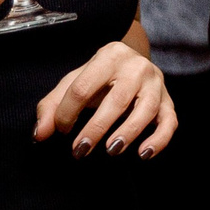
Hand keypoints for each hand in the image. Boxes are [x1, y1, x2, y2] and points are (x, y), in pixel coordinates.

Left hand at [33, 41, 177, 158]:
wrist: (131, 64)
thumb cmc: (98, 78)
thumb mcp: (73, 83)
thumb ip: (52, 106)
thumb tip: (40, 134)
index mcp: (110, 56)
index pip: (83, 87)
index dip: (67, 112)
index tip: (60, 130)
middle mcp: (137, 66)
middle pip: (117, 99)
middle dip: (96, 128)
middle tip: (80, 150)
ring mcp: (156, 83)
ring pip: (146, 110)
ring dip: (129, 132)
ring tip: (111, 150)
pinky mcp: (168, 101)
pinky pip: (169, 122)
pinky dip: (159, 140)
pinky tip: (143, 154)